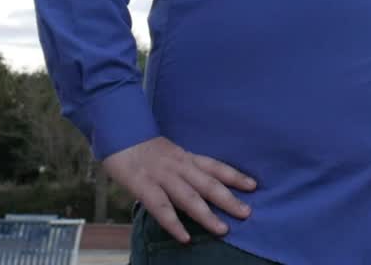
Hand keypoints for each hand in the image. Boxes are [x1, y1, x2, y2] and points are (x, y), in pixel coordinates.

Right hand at [103, 136, 256, 243]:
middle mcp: (178, 166)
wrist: (117, 132)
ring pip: (189, 197)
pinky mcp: (143, 185)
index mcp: (185, 156)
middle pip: (208, 183)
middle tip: (247, 213)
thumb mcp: (169, 152)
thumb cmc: (142, 147)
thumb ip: (184, 166)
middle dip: (228, 199)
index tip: (254, 185)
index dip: (235, 175)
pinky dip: (174, 224)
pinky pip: (161, 208)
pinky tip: (185, 237)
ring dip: (207, 214)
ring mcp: (162, 176)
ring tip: (223, 230)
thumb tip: (201, 182)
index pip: (215, 166)